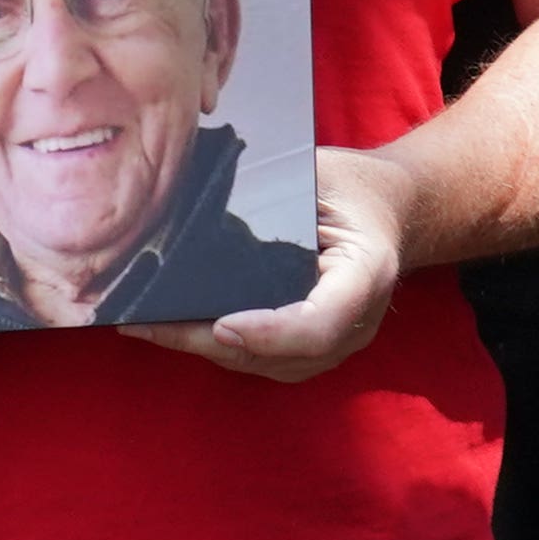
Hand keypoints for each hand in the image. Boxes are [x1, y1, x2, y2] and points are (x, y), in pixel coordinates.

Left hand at [131, 139, 406, 381]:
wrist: (393, 209)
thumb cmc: (353, 186)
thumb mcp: (323, 173)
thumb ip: (277, 195)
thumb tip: (198, 206)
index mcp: (367, 272)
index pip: (322, 323)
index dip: (271, 333)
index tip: (222, 325)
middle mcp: (358, 321)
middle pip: (282, 356)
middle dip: (210, 343)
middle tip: (148, 324)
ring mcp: (339, 344)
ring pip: (266, 366)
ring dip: (205, 349)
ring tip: (146, 326)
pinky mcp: (315, 351)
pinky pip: (263, 362)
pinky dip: (218, 348)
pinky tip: (173, 329)